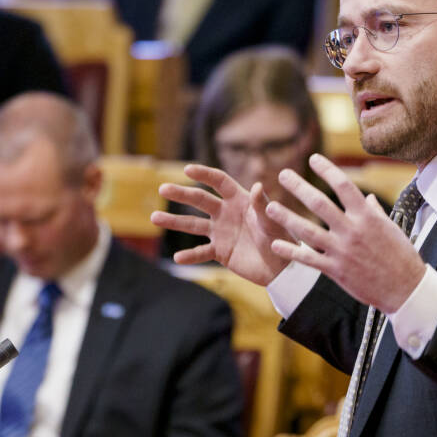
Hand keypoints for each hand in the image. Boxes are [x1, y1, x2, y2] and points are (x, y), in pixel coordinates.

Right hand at [152, 164, 291, 285]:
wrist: (282, 267)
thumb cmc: (282, 238)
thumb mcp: (273, 221)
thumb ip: (263, 206)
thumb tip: (258, 186)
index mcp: (239, 200)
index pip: (219, 182)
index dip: (204, 174)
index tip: (188, 169)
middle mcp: (226, 213)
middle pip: (200, 200)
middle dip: (181, 194)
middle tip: (163, 189)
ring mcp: (220, 232)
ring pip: (193, 224)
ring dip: (174, 221)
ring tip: (154, 217)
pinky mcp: (220, 251)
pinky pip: (201, 252)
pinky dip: (190, 256)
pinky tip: (177, 258)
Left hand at [265, 154, 425, 313]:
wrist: (405, 288)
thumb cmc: (401, 256)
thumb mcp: (391, 228)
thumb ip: (374, 212)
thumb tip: (367, 198)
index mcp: (367, 216)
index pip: (343, 185)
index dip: (327, 169)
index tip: (313, 159)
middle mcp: (352, 230)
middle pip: (319, 203)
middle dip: (299, 187)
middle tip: (283, 175)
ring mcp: (342, 250)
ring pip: (307, 230)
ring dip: (286, 218)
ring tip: (269, 207)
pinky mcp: (336, 270)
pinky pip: (308, 259)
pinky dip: (290, 251)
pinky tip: (275, 244)